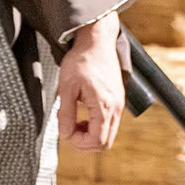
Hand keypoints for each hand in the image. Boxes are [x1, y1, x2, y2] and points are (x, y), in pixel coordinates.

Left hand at [58, 13, 123, 151]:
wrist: (96, 41)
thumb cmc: (82, 60)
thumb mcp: (66, 88)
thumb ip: (65, 115)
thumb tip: (64, 134)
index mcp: (105, 105)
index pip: (97, 141)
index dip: (78, 142)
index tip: (65, 131)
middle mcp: (116, 107)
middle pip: (106, 143)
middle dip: (85, 143)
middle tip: (70, 130)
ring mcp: (119, 103)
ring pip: (109, 134)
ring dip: (91, 135)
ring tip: (76, 122)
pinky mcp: (118, 99)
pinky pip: (110, 123)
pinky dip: (97, 126)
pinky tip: (85, 115)